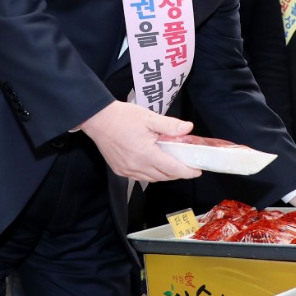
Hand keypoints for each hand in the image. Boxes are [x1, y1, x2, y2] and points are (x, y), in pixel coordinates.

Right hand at [79, 101, 200, 181]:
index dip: (187, 171)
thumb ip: (170, 125)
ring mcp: (127, 170)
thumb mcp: (149, 117)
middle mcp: (137, 166)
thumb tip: (188, 128)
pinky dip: (151, 174)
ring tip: (173, 164)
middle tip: (187, 164)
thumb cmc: (122, 117)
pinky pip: (140, 177)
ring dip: (165, 174)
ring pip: (152, 179)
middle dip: (178, 173)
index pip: (172, 169)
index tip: (197, 170)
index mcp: (146, 154)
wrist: (98, 119)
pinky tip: (155, 164)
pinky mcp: (120, 170)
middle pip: (164, 176)